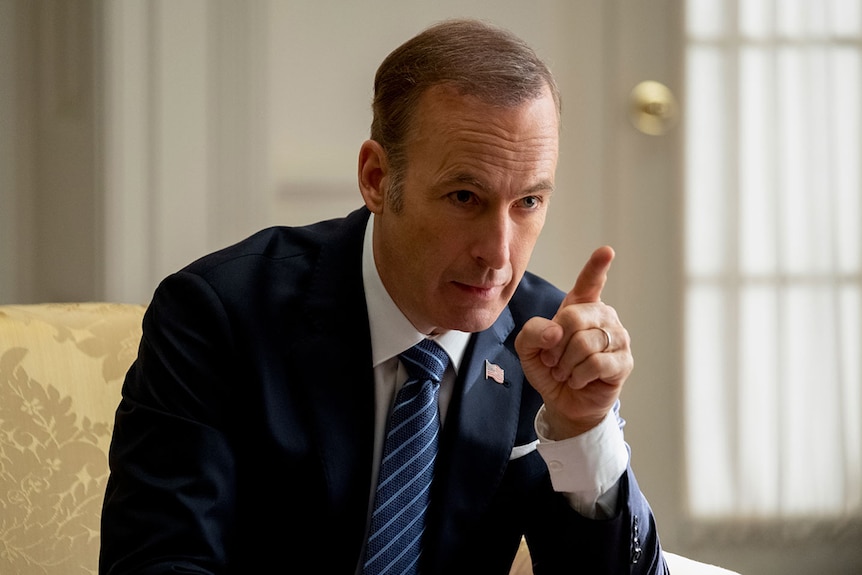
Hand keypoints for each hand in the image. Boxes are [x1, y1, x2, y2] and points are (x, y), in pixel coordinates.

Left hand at [514, 246, 632, 438]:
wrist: (564, 401)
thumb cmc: (550, 369)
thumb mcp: (528, 349)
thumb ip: (531, 332)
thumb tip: (555, 331)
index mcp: (580, 307)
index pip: (590, 282)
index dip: (597, 267)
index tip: (606, 251)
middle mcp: (602, 317)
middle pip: (574, 318)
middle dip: (555, 344)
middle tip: (552, 360)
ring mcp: (617, 338)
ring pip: (585, 343)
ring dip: (566, 364)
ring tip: (565, 372)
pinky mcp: (624, 361)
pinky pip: (596, 363)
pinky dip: (578, 376)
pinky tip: (579, 380)